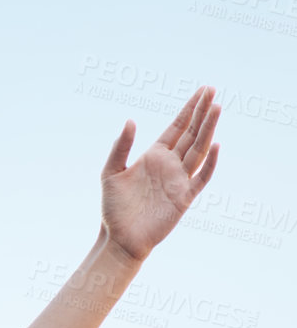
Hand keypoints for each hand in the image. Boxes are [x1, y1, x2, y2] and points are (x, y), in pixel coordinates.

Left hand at [100, 85, 220, 263]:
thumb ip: (121, 147)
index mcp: (154, 155)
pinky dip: (210, 163)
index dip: (189, 109)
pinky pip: (201, 178)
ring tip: (217, 108)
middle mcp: (170, 164)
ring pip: (199, 150)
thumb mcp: (110, 172)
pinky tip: (215, 146)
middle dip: (201, 112)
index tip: (202, 91)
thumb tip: (130, 120)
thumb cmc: (114, 206)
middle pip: (191, 133)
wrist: (120, 237)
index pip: (177, 127)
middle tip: (212, 90)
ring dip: (208, 130)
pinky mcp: (184, 198)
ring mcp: (179, 180)